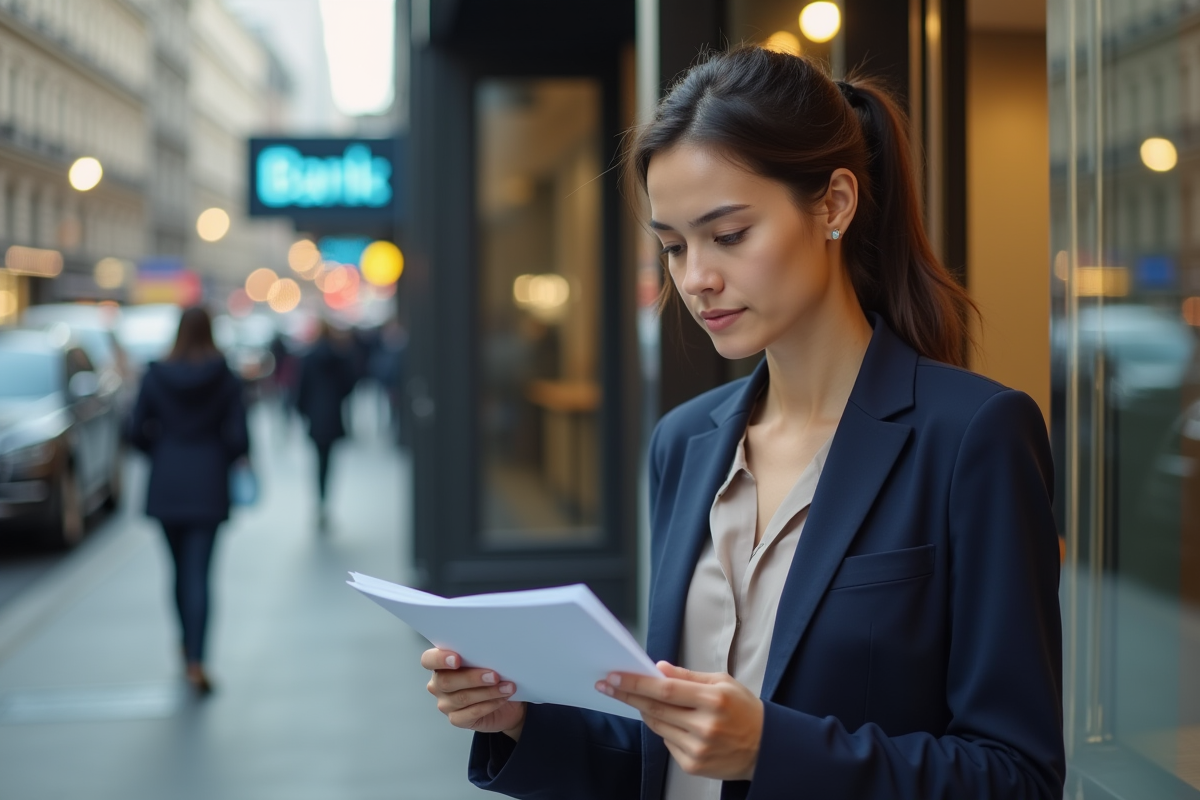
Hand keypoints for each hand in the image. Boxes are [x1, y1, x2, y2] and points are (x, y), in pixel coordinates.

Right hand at [422, 648, 526, 739]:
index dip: (439, 659)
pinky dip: (489, 704)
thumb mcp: (484, 662)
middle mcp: (438, 685)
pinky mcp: (457, 719)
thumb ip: (479, 656)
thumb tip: (491, 650)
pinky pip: (471, 713)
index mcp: (440, 665)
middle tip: (494, 675)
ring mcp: (446, 704)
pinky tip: (502, 698)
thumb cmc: (490, 677)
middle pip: (446, 681)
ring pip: (462, 698)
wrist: (504, 703)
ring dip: (488, 691)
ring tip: (507, 687)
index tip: (457, 659)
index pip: (428, 660)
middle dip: (472, 678)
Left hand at [597, 662, 762, 780]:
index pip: (665, 689)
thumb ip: (688, 676)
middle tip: (608, 685)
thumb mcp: (723, 683)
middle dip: (628, 695)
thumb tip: (659, 668)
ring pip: (657, 726)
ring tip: (640, 700)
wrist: (766, 748)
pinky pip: (667, 743)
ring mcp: (698, 748)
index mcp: (713, 700)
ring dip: (644, 711)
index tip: (615, 676)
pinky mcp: (693, 765)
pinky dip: (663, 729)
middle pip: (655, 708)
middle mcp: (705, 726)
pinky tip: (674, 722)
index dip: (636, 683)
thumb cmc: (745, 711)